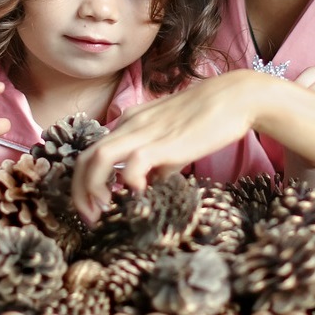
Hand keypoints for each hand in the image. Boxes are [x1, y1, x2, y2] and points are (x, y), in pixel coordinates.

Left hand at [71, 69, 279, 222]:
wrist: (235, 97)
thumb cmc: (207, 118)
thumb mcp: (173, 141)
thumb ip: (158, 163)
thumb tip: (149, 186)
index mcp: (130, 123)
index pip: (92, 152)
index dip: (84, 182)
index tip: (95, 206)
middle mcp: (130, 125)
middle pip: (85, 157)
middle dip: (79, 192)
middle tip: (90, 217)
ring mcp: (145, 132)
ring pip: (99, 158)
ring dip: (93, 189)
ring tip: (104, 211)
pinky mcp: (163, 142)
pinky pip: (133, 164)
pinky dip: (130, 182)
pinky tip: (140, 194)